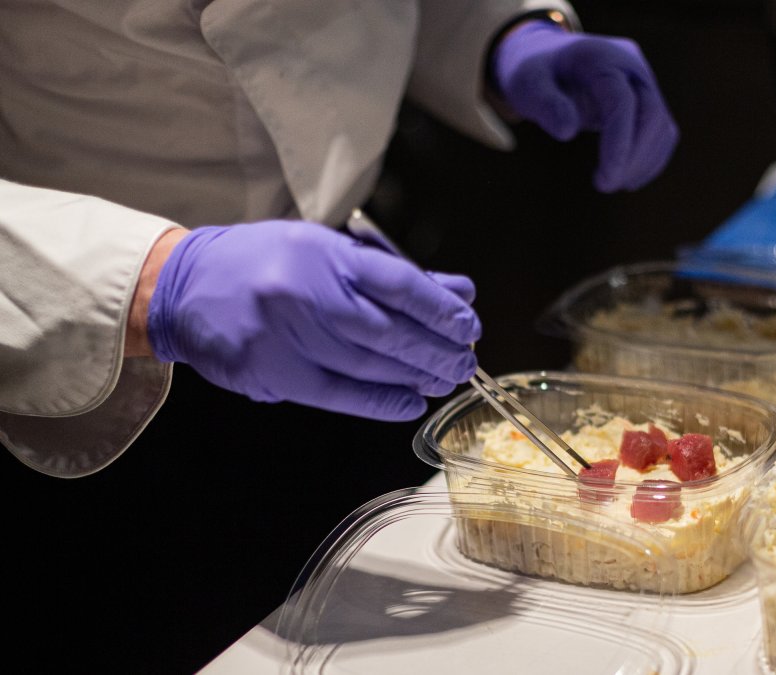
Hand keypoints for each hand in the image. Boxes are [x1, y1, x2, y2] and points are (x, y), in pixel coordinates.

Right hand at [146, 221, 481, 420]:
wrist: (183, 286)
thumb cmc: (262, 264)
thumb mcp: (326, 251)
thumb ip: (392, 274)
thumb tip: (455, 291)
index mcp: (323, 254)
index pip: (400, 284)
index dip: (441, 309)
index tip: (467, 324)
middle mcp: (306, 293)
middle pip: (389, 330)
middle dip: (435, 350)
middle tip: (463, 361)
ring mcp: (286, 335)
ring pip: (368, 364)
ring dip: (414, 377)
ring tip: (442, 380)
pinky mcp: (271, 371)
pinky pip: (339, 393)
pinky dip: (380, 401)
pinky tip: (408, 402)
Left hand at [491, 20, 678, 192]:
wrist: (551, 59)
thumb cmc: (537, 74)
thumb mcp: (527, 84)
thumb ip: (544, 104)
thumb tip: (566, 132)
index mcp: (599, 58)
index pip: (621, 101)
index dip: (618, 143)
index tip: (604, 180)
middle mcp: (629, 65)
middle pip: (651, 114)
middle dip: (633, 157)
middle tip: (605, 186)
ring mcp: (644, 82)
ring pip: (661, 126)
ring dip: (643, 162)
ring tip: (611, 183)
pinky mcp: (650, 100)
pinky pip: (663, 132)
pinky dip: (650, 159)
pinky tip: (626, 178)